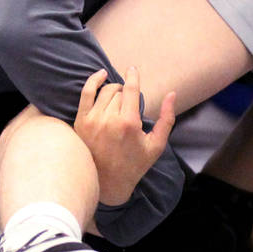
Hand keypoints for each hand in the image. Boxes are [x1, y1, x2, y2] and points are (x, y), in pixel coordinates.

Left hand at [74, 67, 174, 206]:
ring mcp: (92, 120)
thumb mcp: (156, 145)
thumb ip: (167, 119)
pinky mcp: (81, 122)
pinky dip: (93, 81)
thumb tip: (172, 94)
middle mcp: (109, 119)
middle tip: (129, 107)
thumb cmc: (134, 165)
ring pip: (106, 91)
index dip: (133, 76)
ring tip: (119, 100)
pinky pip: (86, 93)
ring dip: (114, 91)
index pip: (131, 89)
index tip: (133, 69)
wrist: (107, 183)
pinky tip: (100, 76)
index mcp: (129, 123)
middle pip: (120, 92)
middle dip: (127, 95)